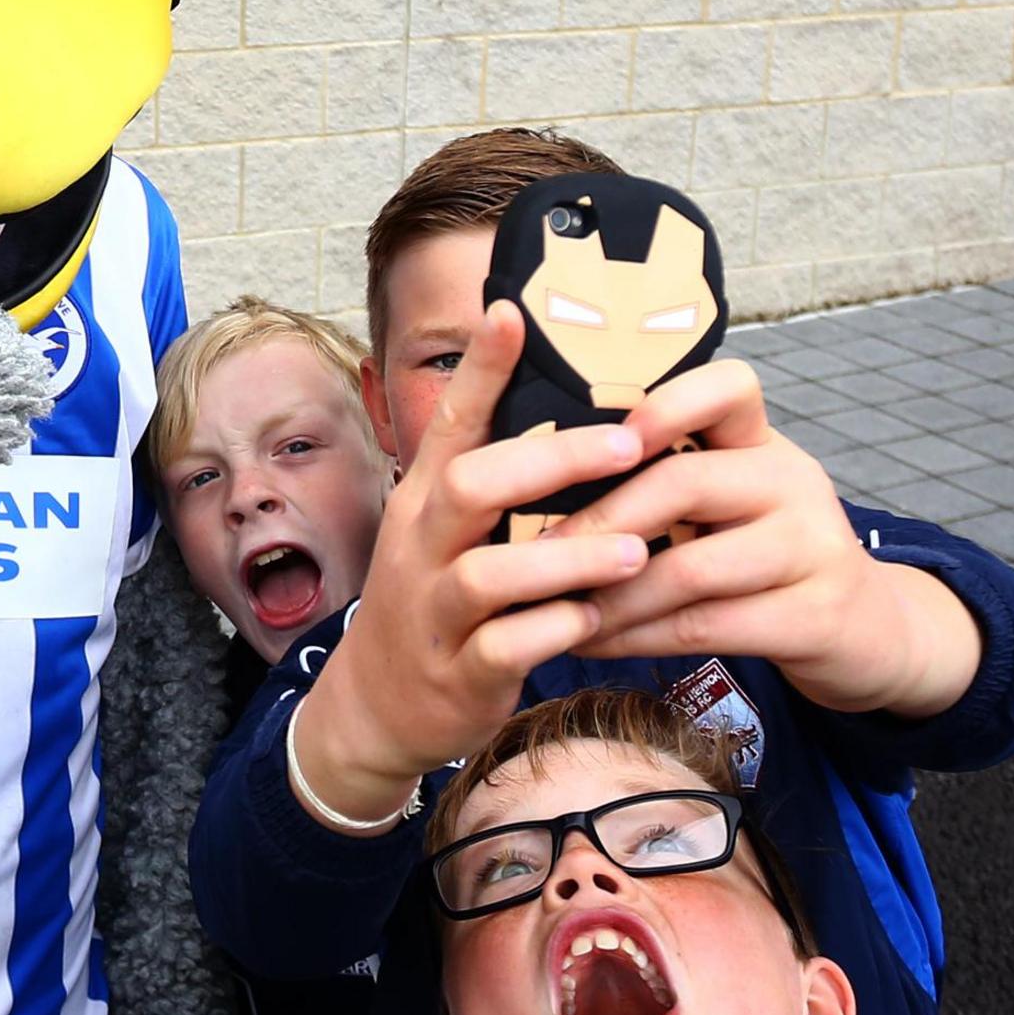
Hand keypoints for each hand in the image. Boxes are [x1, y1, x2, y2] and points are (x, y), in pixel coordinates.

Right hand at [293, 302, 656, 827]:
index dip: (482, 367)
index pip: (450, 421)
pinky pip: (504, 648)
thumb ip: (494, 481)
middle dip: (552, 462)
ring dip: (568, 557)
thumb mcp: (443, 533)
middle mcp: (421, 547)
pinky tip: (596, 620)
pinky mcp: (457, 674)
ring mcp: (434, 612)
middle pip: (472, 486)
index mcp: (424, 501)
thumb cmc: (435, 603)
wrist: (376, 706)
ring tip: (637, 550)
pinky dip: (553, 631)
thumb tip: (574, 412)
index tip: (515, 308)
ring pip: (491, 574)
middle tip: (628, 444)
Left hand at [547, 360, 981, 719]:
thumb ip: (665, 478)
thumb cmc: (766, 560)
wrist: (868, 633)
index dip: (664, 402)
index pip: (728, 387)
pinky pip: (707, 626)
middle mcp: (793, 481)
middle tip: (535, 552)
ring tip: (554, 611)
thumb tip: (540, 472)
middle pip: (684, 481)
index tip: (601, 439)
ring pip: (690, 568)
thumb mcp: (730, 502)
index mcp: (762, 443)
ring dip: (610, 596)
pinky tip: (593, 644)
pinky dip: (638, 638)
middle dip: (598, 520)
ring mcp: (813, 548)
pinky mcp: (815, 616)